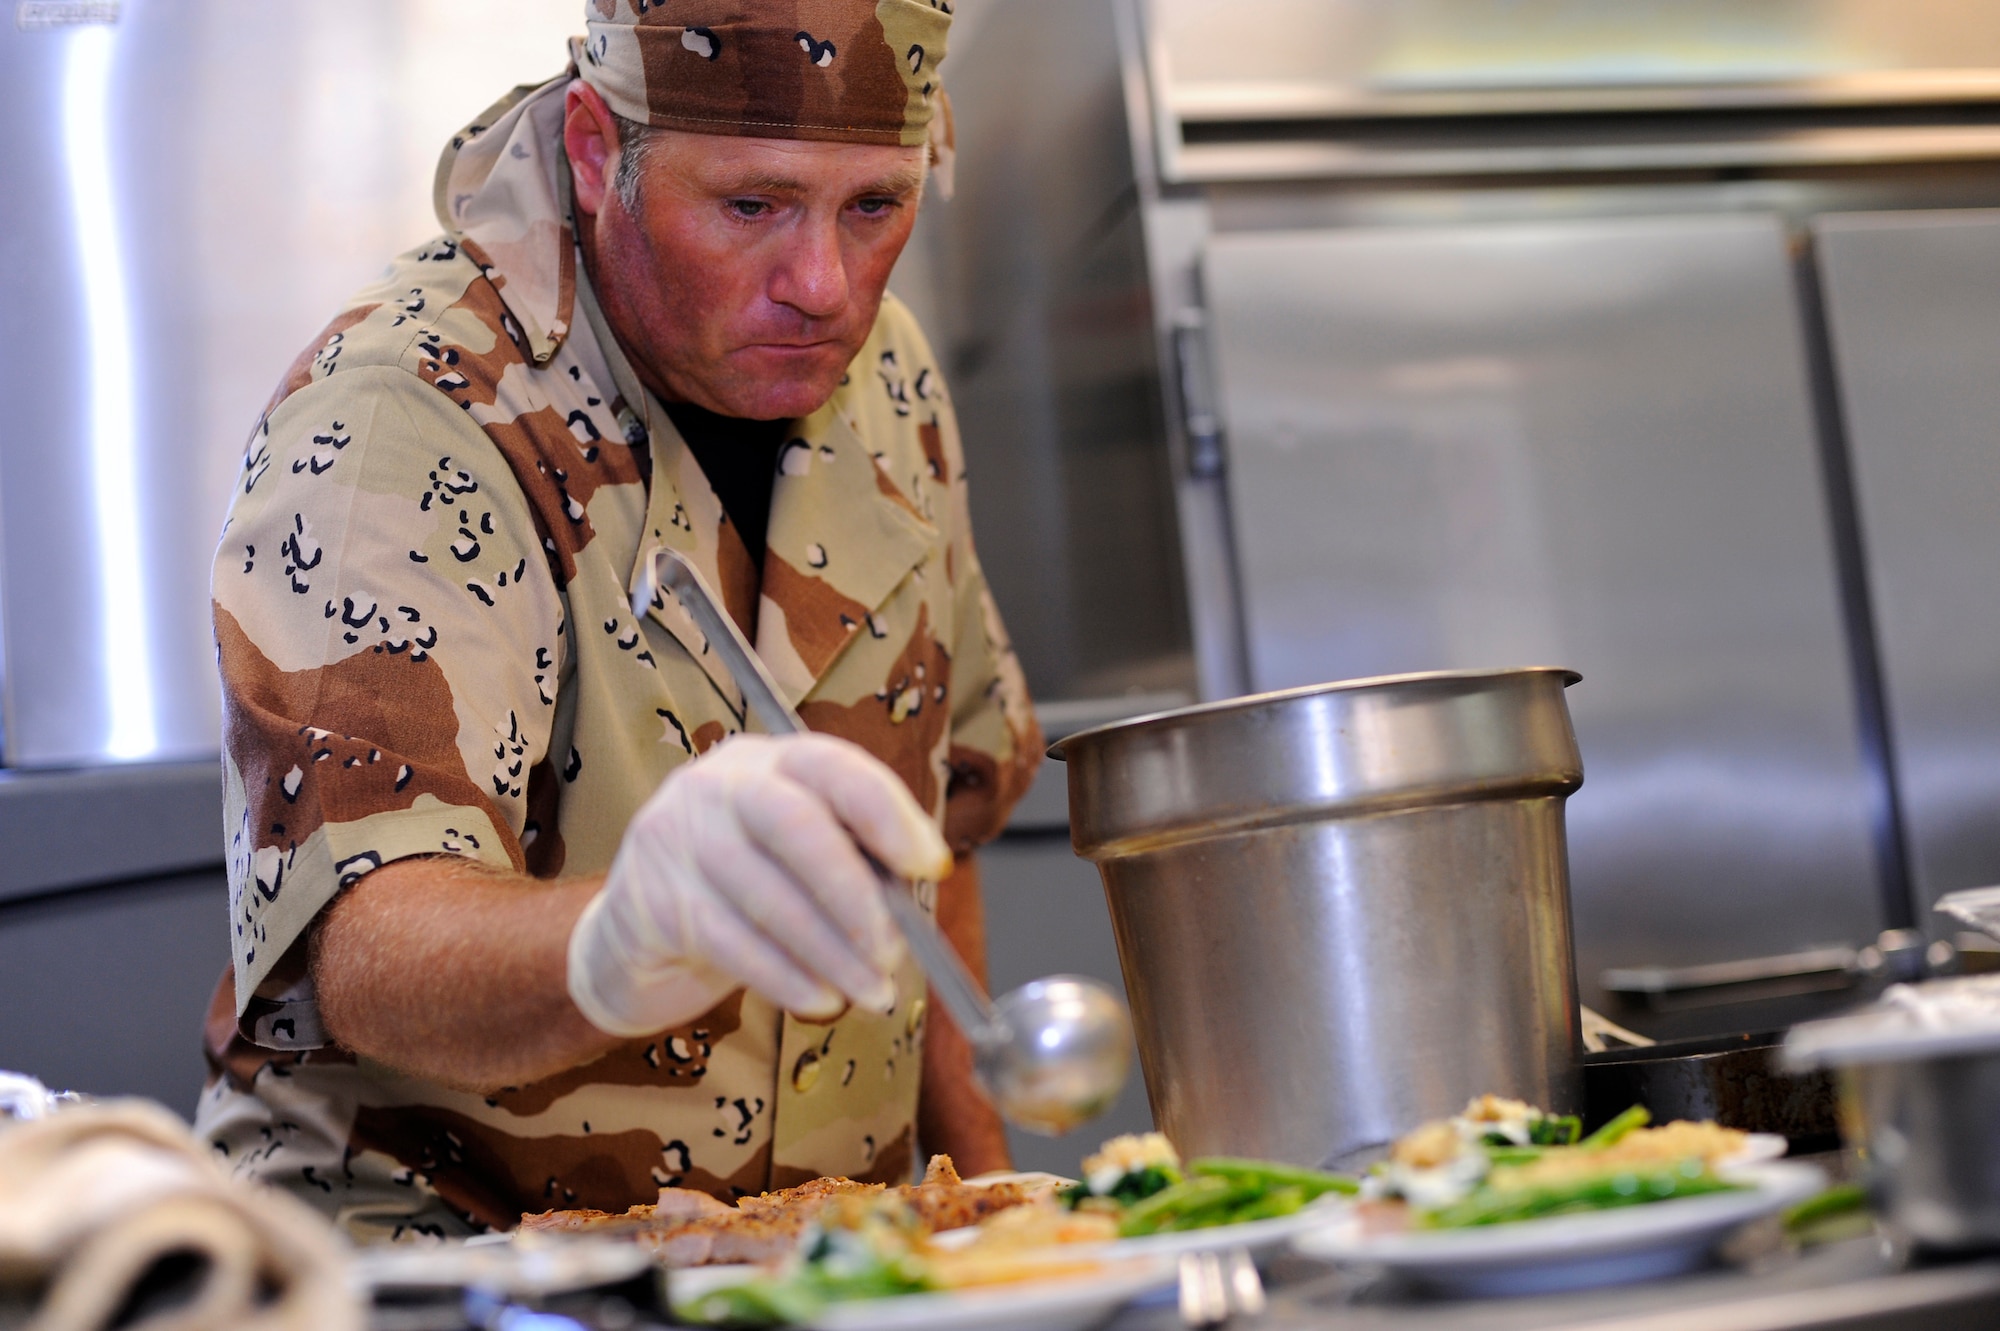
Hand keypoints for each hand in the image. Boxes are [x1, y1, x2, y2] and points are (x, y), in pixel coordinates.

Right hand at [566, 733, 952, 1036]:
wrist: (631, 940)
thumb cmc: (738, 893)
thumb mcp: (793, 859)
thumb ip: (851, 858)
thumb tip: (917, 886)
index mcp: (767, 762)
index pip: (832, 766)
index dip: (887, 813)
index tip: (929, 865)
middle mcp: (717, 786)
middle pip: (797, 824)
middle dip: (855, 893)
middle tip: (892, 950)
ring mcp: (676, 839)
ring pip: (769, 896)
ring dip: (831, 954)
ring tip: (871, 991)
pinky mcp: (652, 902)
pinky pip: (732, 944)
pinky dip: (787, 979)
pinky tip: (820, 1000)